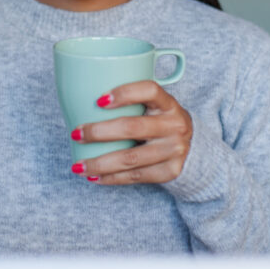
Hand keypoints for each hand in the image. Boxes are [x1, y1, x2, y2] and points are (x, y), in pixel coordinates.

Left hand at [72, 81, 191, 184]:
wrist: (193, 149)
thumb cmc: (161, 122)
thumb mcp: (155, 107)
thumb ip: (132, 103)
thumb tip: (83, 103)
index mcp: (169, 103)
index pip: (150, 90)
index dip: (125, 93)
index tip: (99, 100)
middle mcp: (175, 125)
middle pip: (132, 127)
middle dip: (98, 132)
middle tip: (76, 134)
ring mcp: (174, 150)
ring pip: (130, 158)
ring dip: (99, 163)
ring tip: (78, 166)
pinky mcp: (170, 171)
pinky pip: (135, 176)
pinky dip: (111, 178)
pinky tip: (95, 177)